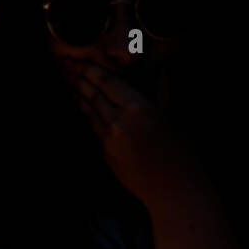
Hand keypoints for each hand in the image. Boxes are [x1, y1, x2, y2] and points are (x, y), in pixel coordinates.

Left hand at [67, 60, 198, 201]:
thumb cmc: (181, 149)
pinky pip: (92, 126)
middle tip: (66, 65)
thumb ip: (161, 87)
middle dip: (78, 78)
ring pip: (88, 109)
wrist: (174, 188)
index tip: (79, 59)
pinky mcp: (104, 152)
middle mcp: (119, 121)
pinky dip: (85, 112)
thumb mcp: (173, 113)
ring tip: (69, 80)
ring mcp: (108, 138)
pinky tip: (81, 104)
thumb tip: (159, 66)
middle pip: (92, 93)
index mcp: (137, 107)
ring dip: (77, 93)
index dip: (90, 69)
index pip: (106, 81)